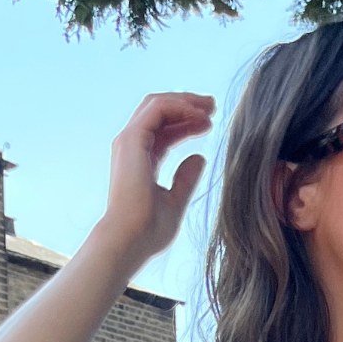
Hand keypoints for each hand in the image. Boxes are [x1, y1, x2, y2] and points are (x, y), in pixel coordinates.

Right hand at [103, 91, 214, 260]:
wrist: (129, 240)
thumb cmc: (148, 231)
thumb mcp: (175, 201)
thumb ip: (186, 179)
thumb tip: (200, 158)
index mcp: (140, 159)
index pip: (163, 130)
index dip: (186, 122)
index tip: (209, 123)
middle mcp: (132, 146)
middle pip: (159, 111)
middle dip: (186, 104)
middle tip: (213, 106)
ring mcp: (129, 141)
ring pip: (157, 104)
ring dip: (186, 101)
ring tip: (210, 107)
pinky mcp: (132, 139)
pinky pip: (158, 109)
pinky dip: (180, 106)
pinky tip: (200, 115)